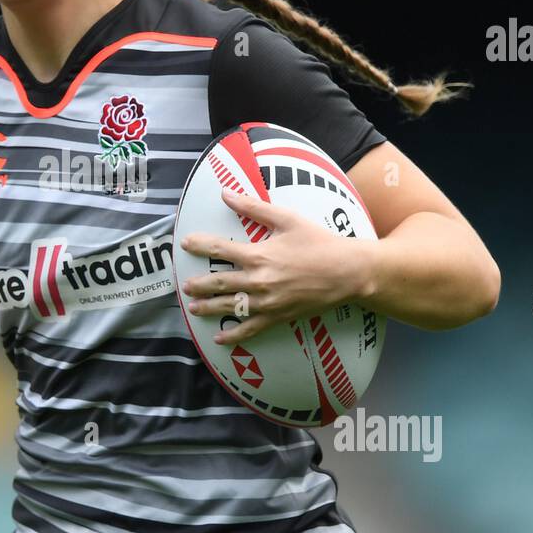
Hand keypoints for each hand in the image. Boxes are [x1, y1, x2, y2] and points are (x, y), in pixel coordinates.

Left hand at [178, 188, 372, 345]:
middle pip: (219, 283)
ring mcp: (267, 302)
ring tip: (193, 308)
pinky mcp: (278, 317)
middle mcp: (258, 281)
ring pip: (230, 307)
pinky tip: (219, 339)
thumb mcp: (286, 218)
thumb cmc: (319, 242)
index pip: (219, 249)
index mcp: (258, 255)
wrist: (347, 272)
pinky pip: (250, 329)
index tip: (185, 244)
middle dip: (199, 285)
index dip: (199, 245)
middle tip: (185, 285)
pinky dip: (233, 335)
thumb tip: (225, 193)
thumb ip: (253, 206)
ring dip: (208, 308)